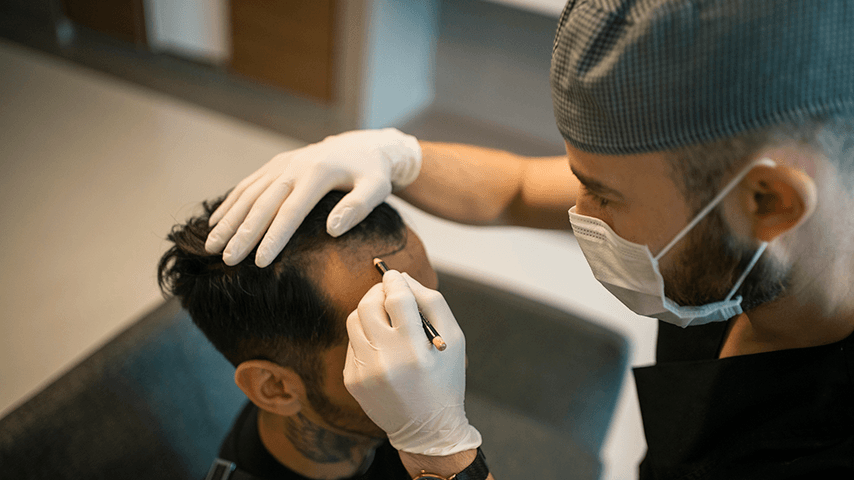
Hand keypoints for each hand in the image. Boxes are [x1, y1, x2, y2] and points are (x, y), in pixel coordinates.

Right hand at [205, 128, 420, 266]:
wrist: (363, 145)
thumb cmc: (372, 173)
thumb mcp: (377, 188)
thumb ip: (358, 208)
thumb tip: (332, 230)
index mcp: (318, 174)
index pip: (291, 212)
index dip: (273, 238)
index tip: (259, 262)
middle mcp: (294, 167)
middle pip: (263, 204)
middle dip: (242, 233)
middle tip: (226, 260)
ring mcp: (282, 164)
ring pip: (249, 194)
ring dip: (228, 219)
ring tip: (212, 246)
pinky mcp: (275, 165)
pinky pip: (248, 184)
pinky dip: (230, 202)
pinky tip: (215, 222)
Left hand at [343, 271, 481, 455]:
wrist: (426, 429)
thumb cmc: (445, 380)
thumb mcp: (454, 339)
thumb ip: (432, 302)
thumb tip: (403, 278)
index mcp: (414, 350)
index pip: (396, 298)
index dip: (394, 280)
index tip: (394, 275)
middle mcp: (385, 360)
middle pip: (368, 305)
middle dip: (377, 292)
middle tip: (387, 291)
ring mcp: (364, 371)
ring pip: (354, 320)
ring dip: (368, 310)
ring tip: (384, 316)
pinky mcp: (352, 380)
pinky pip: (352, 342)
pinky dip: (365, 335)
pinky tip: (381, 344)